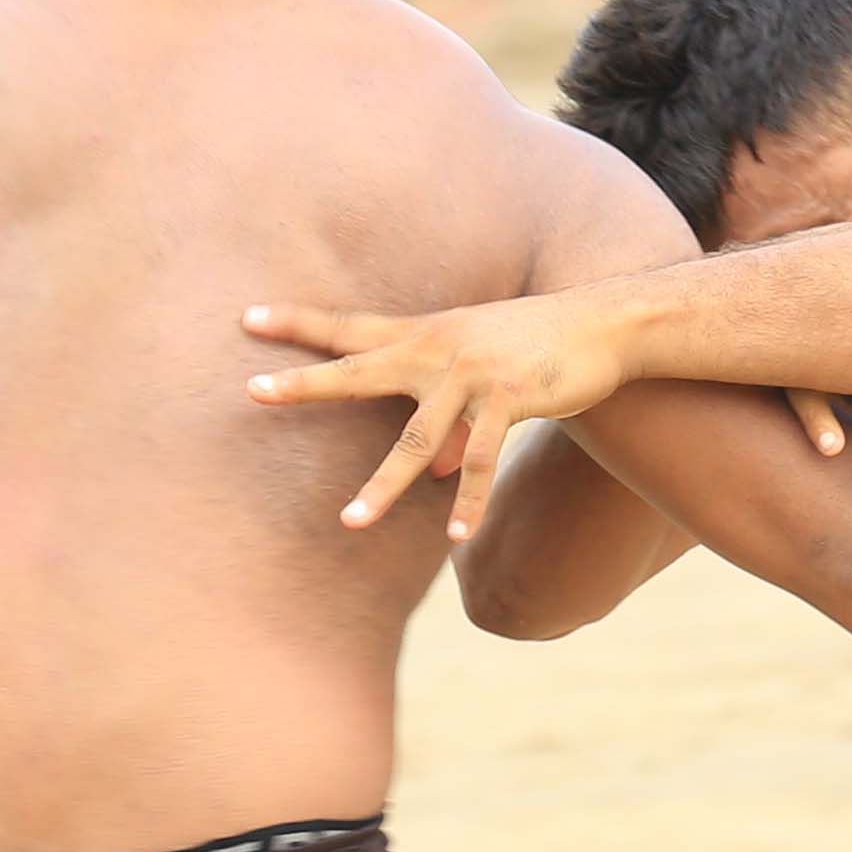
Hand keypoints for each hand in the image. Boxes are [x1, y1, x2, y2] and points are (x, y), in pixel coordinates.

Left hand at [244, 287, 643, 540]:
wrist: (603, 324)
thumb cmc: (536, 346)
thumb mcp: (481, 371)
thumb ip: (448, 418)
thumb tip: (435, 469)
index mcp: (424, 335)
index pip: (349, 327)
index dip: (299, 324)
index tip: (248, 318)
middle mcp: (438, 349)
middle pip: (358, 368)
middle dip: (306, 384)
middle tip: (254, 391)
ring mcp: (472, 375)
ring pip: (416, 439)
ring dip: (383, 485)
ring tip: (350, 522)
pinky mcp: (509, 398)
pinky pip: (483, 460)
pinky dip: (469, 500)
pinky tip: (454, 533)